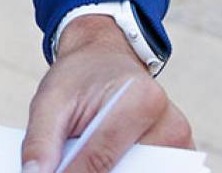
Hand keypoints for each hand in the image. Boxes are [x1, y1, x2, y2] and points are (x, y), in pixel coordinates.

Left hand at [21, 17, 191, 172]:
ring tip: (82, 159)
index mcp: (139, 99)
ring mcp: (180, 144)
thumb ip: (41, 141)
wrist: (106, 59)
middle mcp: (170, 123)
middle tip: (66, 164)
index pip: (100, 160)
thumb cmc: (78, 79)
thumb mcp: (50, 100)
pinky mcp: (180, 156)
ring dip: (112, 171)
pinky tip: (108, 163)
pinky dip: (127, 170)